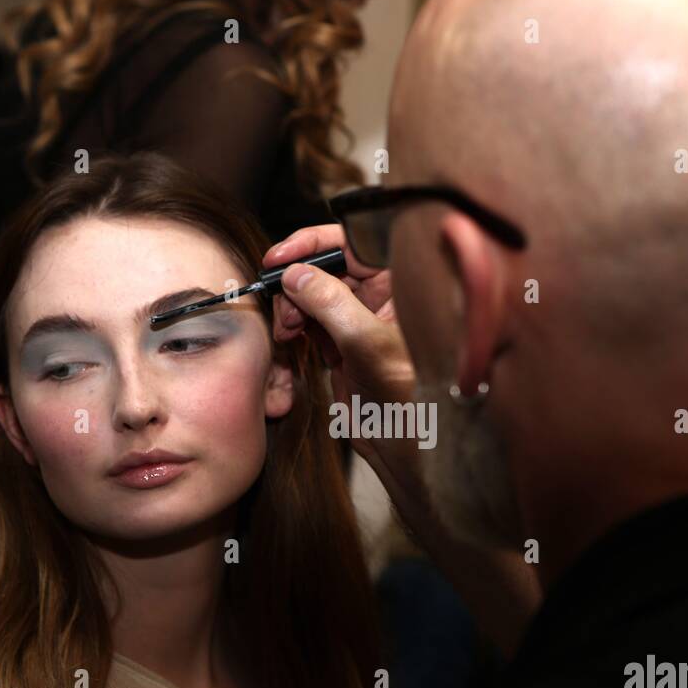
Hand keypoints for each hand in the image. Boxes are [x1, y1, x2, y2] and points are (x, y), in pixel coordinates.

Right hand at [264, 225, 417, 479]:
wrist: (402, 446)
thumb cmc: (407, 397)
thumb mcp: (368, 344)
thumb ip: (331, 303)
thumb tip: (296, 274)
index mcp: (399, 284)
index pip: (353, 242)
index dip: (313, 243)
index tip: (280, 256)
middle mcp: (380, 296)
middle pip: (325, 265)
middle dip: (296, 280)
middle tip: (283, 303)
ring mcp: (358, 319)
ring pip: (312, 293)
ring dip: (291, 306)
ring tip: (287, 328)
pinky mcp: (341, 343)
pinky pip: (309, 320)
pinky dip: (293, 325)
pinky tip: (289, 338)